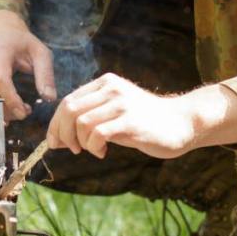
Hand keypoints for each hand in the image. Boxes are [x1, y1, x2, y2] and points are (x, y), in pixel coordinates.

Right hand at [0, 10, 56, 121]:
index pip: (0, 80)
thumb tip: (50, 98)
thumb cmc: (22, 44)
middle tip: (25, 113)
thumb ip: (46, 74)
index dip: (11, 100)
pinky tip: (5, 110)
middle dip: (7, 111)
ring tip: (17, 110)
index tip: (24, 113)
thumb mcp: (40, 53)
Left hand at [45, 73, 201, 158]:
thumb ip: (90, 115)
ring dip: (81, 143)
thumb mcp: (115, 111)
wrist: (182, 122)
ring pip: (81, 123)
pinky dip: (93, 147)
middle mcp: (111, 88)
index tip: (55, 142)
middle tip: (70, 149)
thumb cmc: (145, 121)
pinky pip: (97, 134)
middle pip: (69, 110)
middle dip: (62, 133)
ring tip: (93, 150)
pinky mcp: (130, 121)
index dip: (55, 123)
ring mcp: (121, 103)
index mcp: (105, 83)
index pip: (68, 100)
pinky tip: (102, 152)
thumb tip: (58, 136)